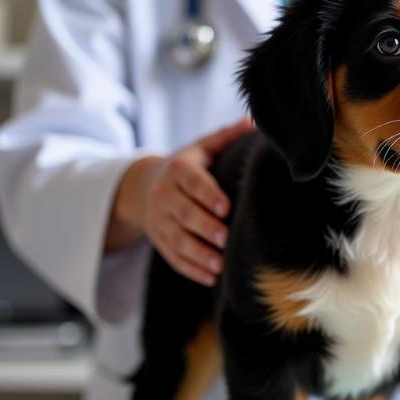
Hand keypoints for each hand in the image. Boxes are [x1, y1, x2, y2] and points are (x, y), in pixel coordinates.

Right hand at [107, 118, 252, 284]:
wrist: (146, 185)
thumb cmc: (188, 166)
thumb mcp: (202, 148)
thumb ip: (225, 137)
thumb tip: (254, 122)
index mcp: (178, 169)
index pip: (192, 182)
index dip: (208, 195)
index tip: (226, 207)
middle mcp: (164, 194)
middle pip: (183, 214)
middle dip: (204, 228)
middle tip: (225, 240)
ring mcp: (159, 220)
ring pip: (177, 239)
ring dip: (198, 254)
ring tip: (219, 266)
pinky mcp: (158, 240)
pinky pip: (173, 257)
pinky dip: (191, 269)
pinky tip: (210, 278)